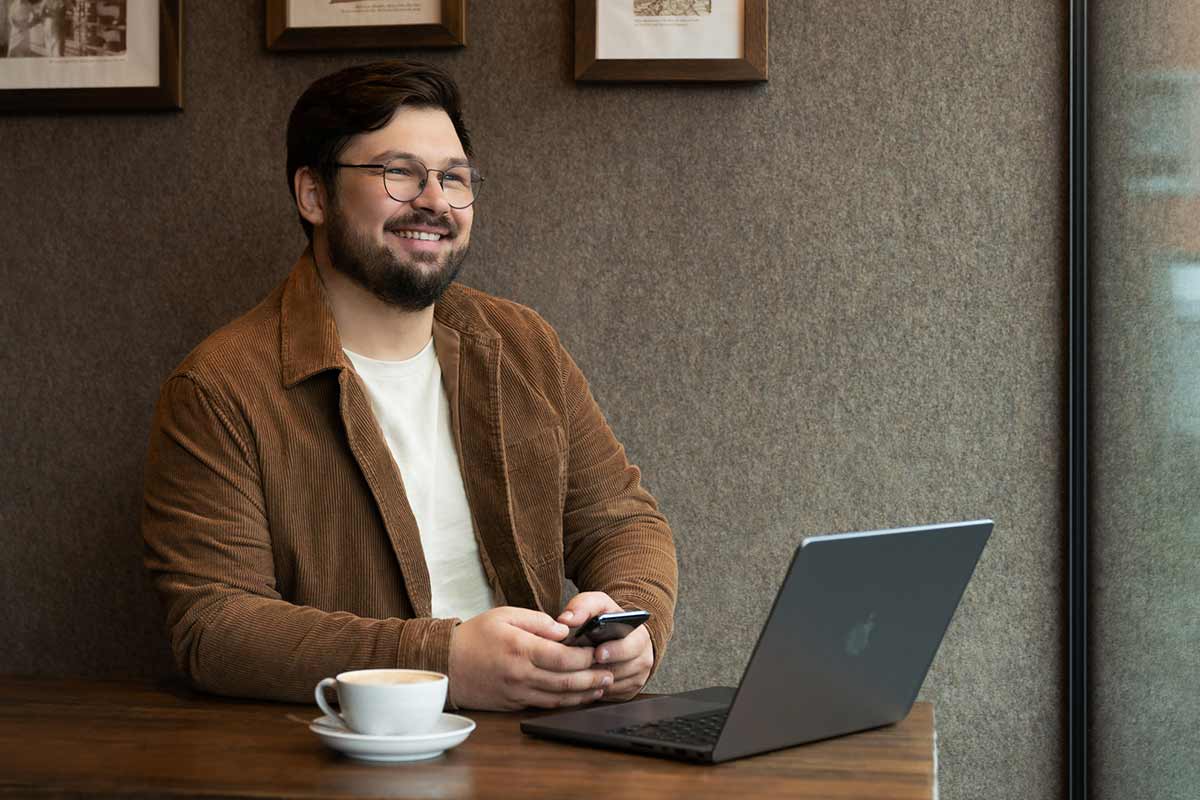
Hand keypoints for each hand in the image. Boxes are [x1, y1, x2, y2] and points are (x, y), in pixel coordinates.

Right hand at [447, 606, 613, 710]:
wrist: (445, 664)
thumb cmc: (475, 635)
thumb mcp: (505, 615)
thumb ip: (538, 621)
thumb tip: (564, 630)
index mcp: (521, 648)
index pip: (562, 656)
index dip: (585, 656)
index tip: (599, 650)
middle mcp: (521, 674)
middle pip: (565, 681)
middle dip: (592, 678)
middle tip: (611, 673)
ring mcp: (517, 692)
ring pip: (558, 698)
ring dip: (584, 694)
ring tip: (602, 687)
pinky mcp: (513, 704)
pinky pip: (544, 705)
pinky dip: (565, 702)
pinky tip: (578, 697)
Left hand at [558, 592, 653, 701]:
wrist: (619, 635)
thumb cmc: (607, 619)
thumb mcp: (598, 604)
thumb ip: (583, 606)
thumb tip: (566, 620)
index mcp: (640, 637)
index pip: (632, 648)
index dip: (615, 651)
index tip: (598, 653)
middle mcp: (643, 659)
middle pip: (622, 671)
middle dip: (601, 668)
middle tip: (584, 667)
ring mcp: (637, 678)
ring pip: (614, 685)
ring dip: (595, 680)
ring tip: (577, 673)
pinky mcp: (628, 692)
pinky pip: (610, 696)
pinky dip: (594, 690)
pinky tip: (581, 681)